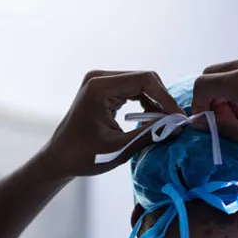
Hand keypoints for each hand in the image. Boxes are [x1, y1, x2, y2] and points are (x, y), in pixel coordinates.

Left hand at [45, 70, 183, 176]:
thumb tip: (177, 126)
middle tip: (176, 121)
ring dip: (155, 101)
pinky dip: (145, 102)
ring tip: (166, 122)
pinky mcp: (102, 89)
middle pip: (144, 78)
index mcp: (100, 88)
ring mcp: (100, 82)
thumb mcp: (120, 148)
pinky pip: (132, 90)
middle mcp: (100, 78)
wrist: (59, 159)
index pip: (144, 80)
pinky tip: (152, 119)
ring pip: (140, 83)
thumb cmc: (83, 156)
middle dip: (162, 99)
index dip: (165, 97)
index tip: (179, 117)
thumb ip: (150, 134)